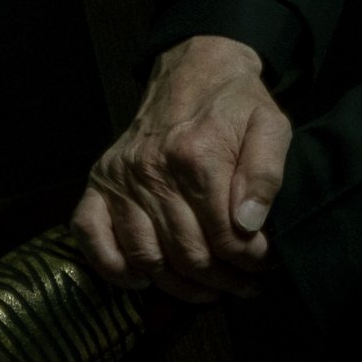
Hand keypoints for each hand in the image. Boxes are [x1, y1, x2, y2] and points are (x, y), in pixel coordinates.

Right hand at [70, 35, 292, 302]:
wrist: (194, 70)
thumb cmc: (236, 104)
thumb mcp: (270, 126)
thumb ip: (266, 174)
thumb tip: (249, 224)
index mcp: (197, 157)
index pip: (225, 237)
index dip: (249, 261)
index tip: (265, 265)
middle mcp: (152, 170)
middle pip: (187, 254)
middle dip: (222, 280)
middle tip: (244, 285)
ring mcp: (120, 179)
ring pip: (147, 258)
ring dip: (179, 286)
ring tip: (209, 291)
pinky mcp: (99, 182)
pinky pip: (91, 236)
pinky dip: (113, 268)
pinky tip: (143, 279)